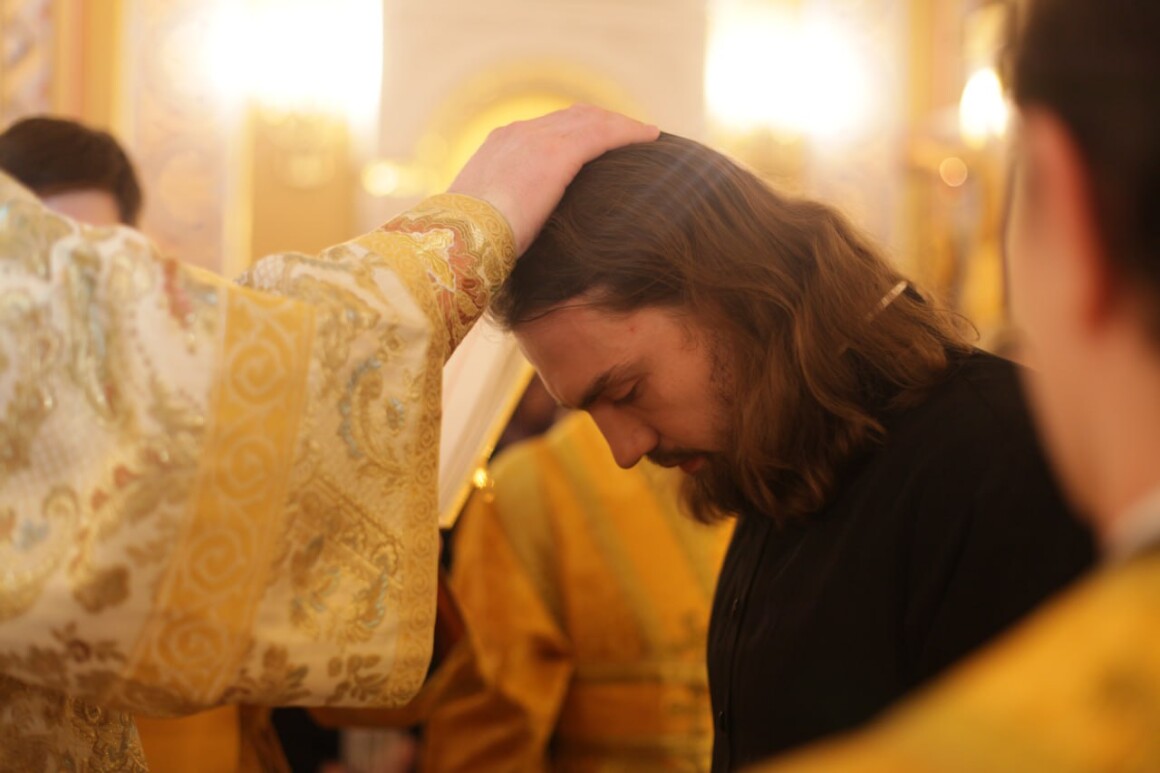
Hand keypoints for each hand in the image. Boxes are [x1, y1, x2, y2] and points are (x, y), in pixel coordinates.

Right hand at [448, 104, 658, 253]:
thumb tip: (519, 243)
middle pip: (572, 117)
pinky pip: (603, 134)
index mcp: (499, 148)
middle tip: (630, 134)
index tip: (596, 144)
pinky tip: (651, 138)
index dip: (575, 133)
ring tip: (646, 134)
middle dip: (602, 123)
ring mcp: (538, 139)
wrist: (456, 238)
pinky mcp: (558, 153)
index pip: (545, 131)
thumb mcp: (486, 224)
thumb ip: (505, 220)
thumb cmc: (467, 245)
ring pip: (592, 120)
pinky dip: (628, 133)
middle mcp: (518, 134)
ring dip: (622, 126)